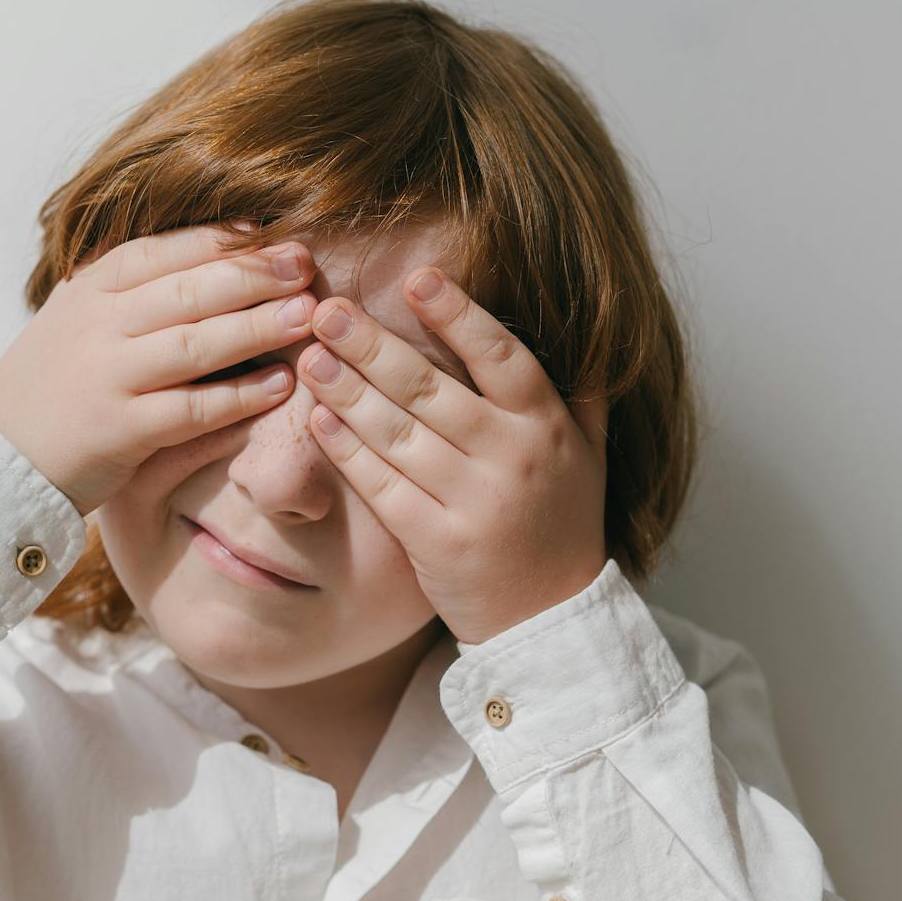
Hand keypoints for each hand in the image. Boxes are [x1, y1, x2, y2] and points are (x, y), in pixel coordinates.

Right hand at [0, 222, 317, 517]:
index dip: (224, 241)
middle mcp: (98, 326)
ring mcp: (107, 377)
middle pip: (190, 289)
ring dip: (258, 327)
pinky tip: (280, 386)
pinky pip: (192, 409)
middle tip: (305, 266)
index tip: (275, 233)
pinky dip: (240, 397)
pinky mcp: (119, 431)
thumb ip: (125, 292)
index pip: (166, 250)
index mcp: (89, 290)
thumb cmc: (48, 391)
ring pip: (196, 343)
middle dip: (255, 274)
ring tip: (306, 315)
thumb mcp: (74, 322)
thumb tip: (204, 255)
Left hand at [294, 267, 610, 644]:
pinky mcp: (437, 544)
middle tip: (328, 309)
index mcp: (547, 427)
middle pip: (432, 390)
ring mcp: (474, 503)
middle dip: (374, 345)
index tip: (418, 277)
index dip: (458, 315)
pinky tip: (319, 420)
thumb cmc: (562, 528)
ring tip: (311, 356)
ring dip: (349, 391)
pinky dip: (348, 452)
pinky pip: (383, 487)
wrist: (551, 623)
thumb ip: (583, 395)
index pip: (501, 356)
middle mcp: (512, 458)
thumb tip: (590, 329)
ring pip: (400, 434)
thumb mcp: (590, 457)